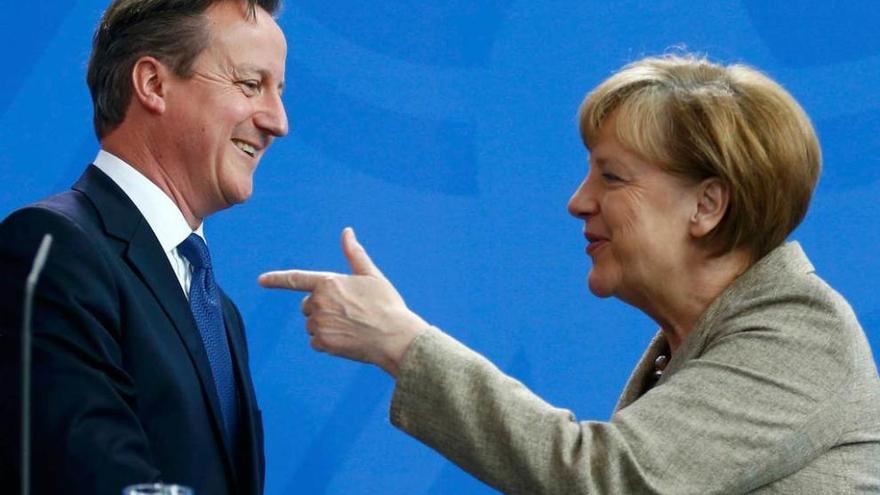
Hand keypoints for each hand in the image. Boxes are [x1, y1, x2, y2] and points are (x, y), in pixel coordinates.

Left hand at [258, 227, 426, 376]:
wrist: (396, 337)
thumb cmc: (387, 305)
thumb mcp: (372, 276)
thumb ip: (354, 254)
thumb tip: (347, 231)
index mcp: (329, 282)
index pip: (296, 279)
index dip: (276, 279)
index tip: (261, 280)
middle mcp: (319, 302)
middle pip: (308, 305)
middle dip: (321, 308)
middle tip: (348, 312)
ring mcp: (319, 323)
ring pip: (312, 325)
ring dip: (325, 326)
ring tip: (351, 327)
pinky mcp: (322, 342)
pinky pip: (316, 342)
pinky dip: (328, 342)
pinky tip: (348, 340)